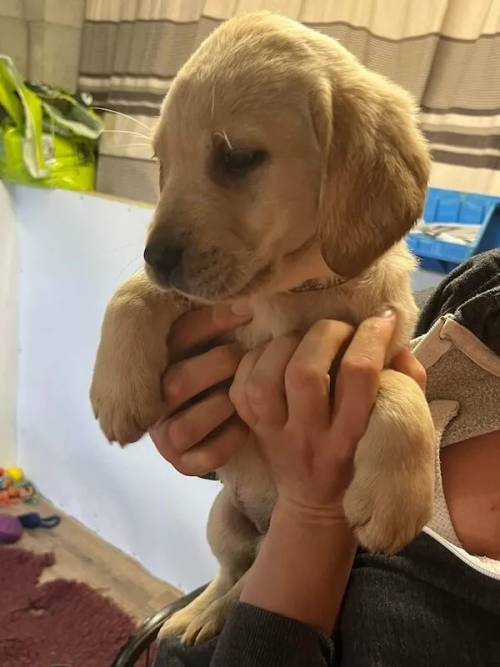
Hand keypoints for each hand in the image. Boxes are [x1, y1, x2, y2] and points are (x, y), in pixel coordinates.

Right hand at [149, 304, 251, 475]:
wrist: (224, 420)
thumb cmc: (219, 360)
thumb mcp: (211, 329)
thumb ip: (211, 311)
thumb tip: (245, 295)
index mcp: (153, 360)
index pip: (174, 337)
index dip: (213, 322)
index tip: (248, 311)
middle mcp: (152, 398)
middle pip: (177, 382)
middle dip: (219, 364)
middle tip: (244, 356)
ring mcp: (164, 432)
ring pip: (184, 426)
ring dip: (221, 405)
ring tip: (242, 394)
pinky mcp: (182, 461)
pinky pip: (203, 458)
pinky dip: (229, 441)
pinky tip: (245, 425)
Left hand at [230, 310, 425, 518]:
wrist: (315, 502)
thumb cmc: (363, 457)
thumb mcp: (400, 428)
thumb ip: (407, 384)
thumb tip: (397, 340)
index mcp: (350, 438)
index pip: (358, 376)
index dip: (371, 337)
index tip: (382, 320)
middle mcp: (309, 437)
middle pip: (305, 372)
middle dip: (326, 334)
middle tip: (341, 328)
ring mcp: (273, 434)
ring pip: (266, 377)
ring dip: (287, 343)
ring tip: (306, 339)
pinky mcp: (250, 428)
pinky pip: (242, 384)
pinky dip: (257, 358)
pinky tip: (279, 354)